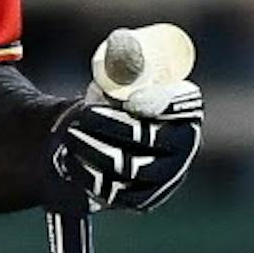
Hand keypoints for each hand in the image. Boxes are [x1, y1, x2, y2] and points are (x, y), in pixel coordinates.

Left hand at [44, 80, 203, 213]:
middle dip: (113, 126)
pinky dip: (90, 177)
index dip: (162, 103)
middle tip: (80, 115)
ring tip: (68, 135)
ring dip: (94, 150)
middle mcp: (184, 145)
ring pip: (132, 168)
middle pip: (153, 139)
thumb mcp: (114, 77)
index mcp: (185, 108)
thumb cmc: (108, 101)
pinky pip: (118, 193)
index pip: (185, 106)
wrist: (93, 139)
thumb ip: (119, 65)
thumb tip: (119, 54)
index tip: (131, 101)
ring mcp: (167, 176)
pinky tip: (68, 161)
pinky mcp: (145, 198)